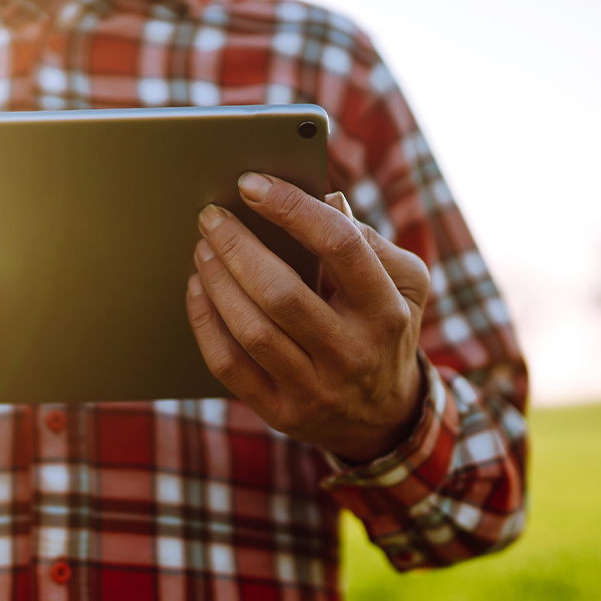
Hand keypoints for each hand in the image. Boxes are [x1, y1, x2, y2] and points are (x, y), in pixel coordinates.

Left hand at [186, 174, 430, 462]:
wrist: (384, 417)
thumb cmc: (384, 329)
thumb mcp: (403, 284)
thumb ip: (368, 240)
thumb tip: (323, 199)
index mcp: (385, 310)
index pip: (340, 246)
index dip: (292, 208)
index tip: (252, 184)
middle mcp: (353, 353)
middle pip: (283, 293)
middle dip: (238, 246)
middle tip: (211, 216)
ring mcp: (316, 389)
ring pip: (252, 331)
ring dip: (218, 282)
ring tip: (202, 248)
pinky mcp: (282, 413)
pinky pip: (230, 366)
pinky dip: (205, 323)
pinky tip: (197, 289)